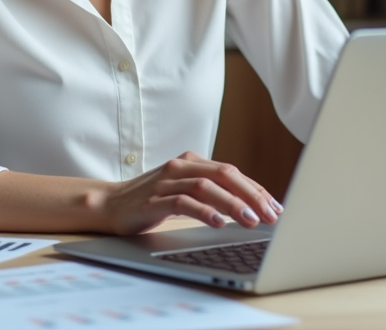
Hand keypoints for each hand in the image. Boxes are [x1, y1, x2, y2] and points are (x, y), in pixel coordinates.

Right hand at [95, 151, 283, 235]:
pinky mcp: (152, 200)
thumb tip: (250, 208)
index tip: (276, 207)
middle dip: (251, 195)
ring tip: (251, 220)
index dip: (256, 189)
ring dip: (232, 203)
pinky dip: (202, 211)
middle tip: (271, 215)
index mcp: (190, 162)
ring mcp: (165, 182)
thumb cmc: (151, 200)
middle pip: (223, 175)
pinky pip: (182, 203)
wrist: (109, 204)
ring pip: (205, 187)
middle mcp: (179, 167)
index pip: (231, 172)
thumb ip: (210, 193)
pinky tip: (217, 223)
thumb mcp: (184, 192)